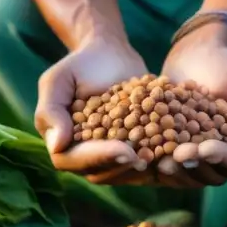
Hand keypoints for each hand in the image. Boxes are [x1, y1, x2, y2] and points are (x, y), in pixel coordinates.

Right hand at [35, 38, 153, 183]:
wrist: (110, 54)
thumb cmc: (78, 66)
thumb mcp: (57, 81)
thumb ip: (51, 111)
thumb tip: (57, 146)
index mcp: (63, 144)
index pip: (74, 160)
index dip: (99, 157)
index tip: (123, 151)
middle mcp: (87, 155)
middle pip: (101, 172)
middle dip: (123, 166)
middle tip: (145, 158)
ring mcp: (112, 154)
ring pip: (125, 172)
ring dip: (143, 167)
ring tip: (162, 157)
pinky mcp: (136, 148)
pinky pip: (145, 159)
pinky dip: (160, 157)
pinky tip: (176, 149)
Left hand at [158, 23, 226, 187]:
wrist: (194, 53)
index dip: (221, 157)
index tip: (203, 147)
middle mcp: (223, 155)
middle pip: (214, 175)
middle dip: (196, 166)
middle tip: (177, 155)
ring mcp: (197, 156)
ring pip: (191, 177)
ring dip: (177, 172)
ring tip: (161, 161)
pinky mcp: (174, 150)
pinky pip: (171, 168)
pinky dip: (160, 166)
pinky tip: (147, 159)